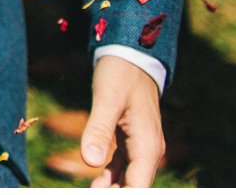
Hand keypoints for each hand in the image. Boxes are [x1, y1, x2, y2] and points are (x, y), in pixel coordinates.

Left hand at [81, 55, 165, 186]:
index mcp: (147, 146)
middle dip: (115, 193)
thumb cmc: (120, 73)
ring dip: (112, 189)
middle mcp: (149, 150)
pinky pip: (124, 167)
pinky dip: (111, 177)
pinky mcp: (131, 140)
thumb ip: (98, 129)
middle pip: (135, 186)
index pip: (137, 187)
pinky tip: (96, 183)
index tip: (95, 194)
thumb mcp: (107, 99)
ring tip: (88, 191)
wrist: (131, 54)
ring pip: (130, 179)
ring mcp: (141, 146)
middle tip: (86, 191)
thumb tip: (91, 162)